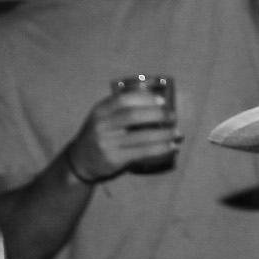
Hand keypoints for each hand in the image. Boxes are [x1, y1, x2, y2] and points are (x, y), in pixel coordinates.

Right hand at [65, 89, 179, 181]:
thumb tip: (157, 104)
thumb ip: (121, 110)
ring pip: (141, 136)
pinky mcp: (114, 159)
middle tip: (173, 116)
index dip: (145, 98)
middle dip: (158, 115)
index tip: (163, 100)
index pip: (124, 99)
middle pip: (134, 116)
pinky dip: (160, 149)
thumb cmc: (100, 135)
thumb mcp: (103, 118)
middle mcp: (102, 125)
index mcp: (100, 110)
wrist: (80, 160)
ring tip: (177, 133)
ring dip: (164, 134)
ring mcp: (107, 142)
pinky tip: (172, 147)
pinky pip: (142, 152)